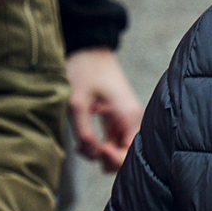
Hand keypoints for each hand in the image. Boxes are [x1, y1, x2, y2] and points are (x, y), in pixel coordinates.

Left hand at [67, 47, 141, 171]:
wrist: (90, 51)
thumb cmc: (86, 71)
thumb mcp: (79, 104)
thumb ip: (85, 132)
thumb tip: (92, 154)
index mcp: (128, 116)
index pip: (129, 153)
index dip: (112, 159)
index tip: (96, 149)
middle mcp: (132, 120)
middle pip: (125, 156)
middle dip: (104, 158)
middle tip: (86, 147)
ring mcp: (125, 120)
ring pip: (117, 150)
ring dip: (99, 152)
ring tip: (81, 143)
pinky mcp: (118, 119)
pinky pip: (112, 141)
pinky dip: (98, 145)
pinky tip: (83, 140)